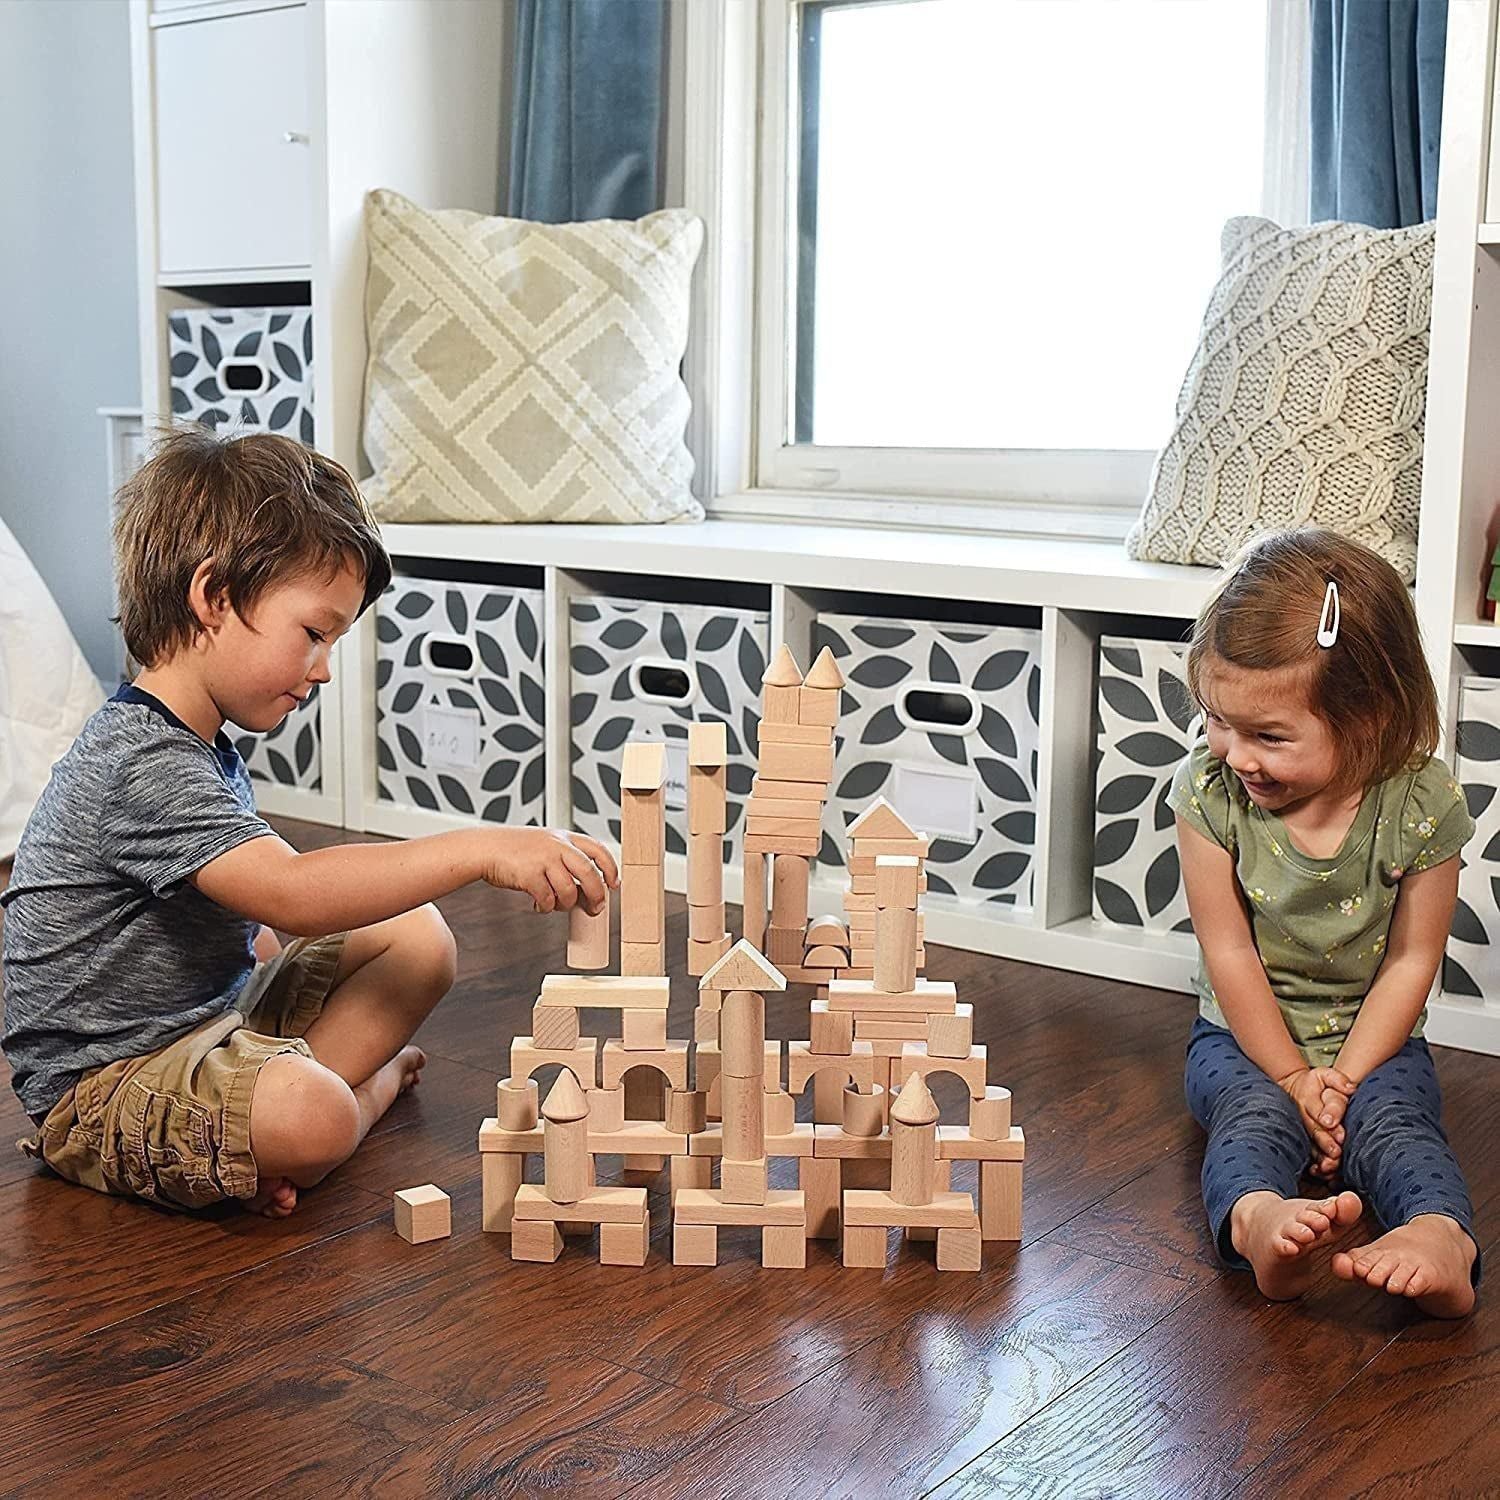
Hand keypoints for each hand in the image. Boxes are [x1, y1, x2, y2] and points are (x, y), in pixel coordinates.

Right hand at [479, 828, 618, 913]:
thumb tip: (586, 888)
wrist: (485, 849)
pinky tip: (539, 904)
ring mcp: (543, 859)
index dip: (610, 868)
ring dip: (566, 904)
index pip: (598, 849)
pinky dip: (546, 907)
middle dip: (596, 894)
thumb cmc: (515, 850)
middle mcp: (557, 846)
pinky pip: (547, 899)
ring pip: (569, 890)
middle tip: (595, 907)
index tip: (614, 883)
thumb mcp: (545, 844)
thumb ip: (565, 859)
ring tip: (557, 905)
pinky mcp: (529, 874)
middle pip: (589, 873)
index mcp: (564, 837)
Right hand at [1277, 1065, 1355, 1173]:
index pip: (1318, 1110)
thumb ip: (1337, 1079)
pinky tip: (1322, 1172)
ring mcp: (1300, 1129)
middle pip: (1313, 1130)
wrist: (1292, 1089)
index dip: (1327, 1117)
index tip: (1335, 1127)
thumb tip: (1351, 1088)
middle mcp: (1302, 1116)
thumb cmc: (1315, 1084)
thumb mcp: (1323, 1075)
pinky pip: (1307, 1153)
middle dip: (1324, 1142)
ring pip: (1309, 1144)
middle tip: (1336, 1152)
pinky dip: (1314, 1164)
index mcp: (1307, 1099)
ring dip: (1319, 1156)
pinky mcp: (1301, 1139)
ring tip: (1330, 1166)